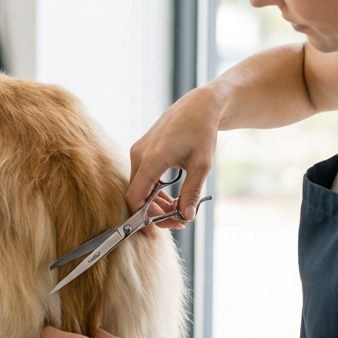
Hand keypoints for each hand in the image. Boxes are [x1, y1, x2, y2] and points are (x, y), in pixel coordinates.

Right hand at [127, 86, 221, 221]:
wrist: (199, 106)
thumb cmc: (201, 131)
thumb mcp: (201, 165)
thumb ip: (191, 193)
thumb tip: (186, 217)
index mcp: (153, 158)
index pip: (136, 196)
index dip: (142, 218)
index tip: (156, 231)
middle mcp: (140, 154)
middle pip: (138, 194)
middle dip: (155, 212)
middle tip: (178, 221)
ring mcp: (139, 151)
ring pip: (140, 187)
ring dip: (155, 202)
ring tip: (178, 211)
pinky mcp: (142, 150)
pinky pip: (143, 177)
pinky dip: (154, 190)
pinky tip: (171, 198)